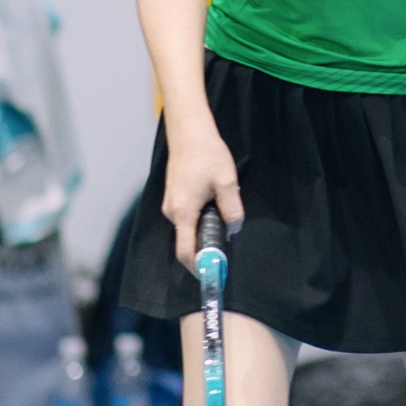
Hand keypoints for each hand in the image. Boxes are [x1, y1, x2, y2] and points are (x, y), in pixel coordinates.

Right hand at [162, 120, 243, 270]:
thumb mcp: (226, 182)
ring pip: (188, 229)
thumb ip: (232, 209)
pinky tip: (215, 205)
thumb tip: (234, 230)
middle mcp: (172, 212)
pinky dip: (200, 220)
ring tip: (225, 220)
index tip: (214, 274)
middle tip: (228, 249)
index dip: (198, 267)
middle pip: (187, 242)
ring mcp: (171, 204)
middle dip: (206, 249)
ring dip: (205, 231)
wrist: (189, 132)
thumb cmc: (207, 154)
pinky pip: (187, 218)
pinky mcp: (174, 197)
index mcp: (183, 212)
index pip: (185, 251)